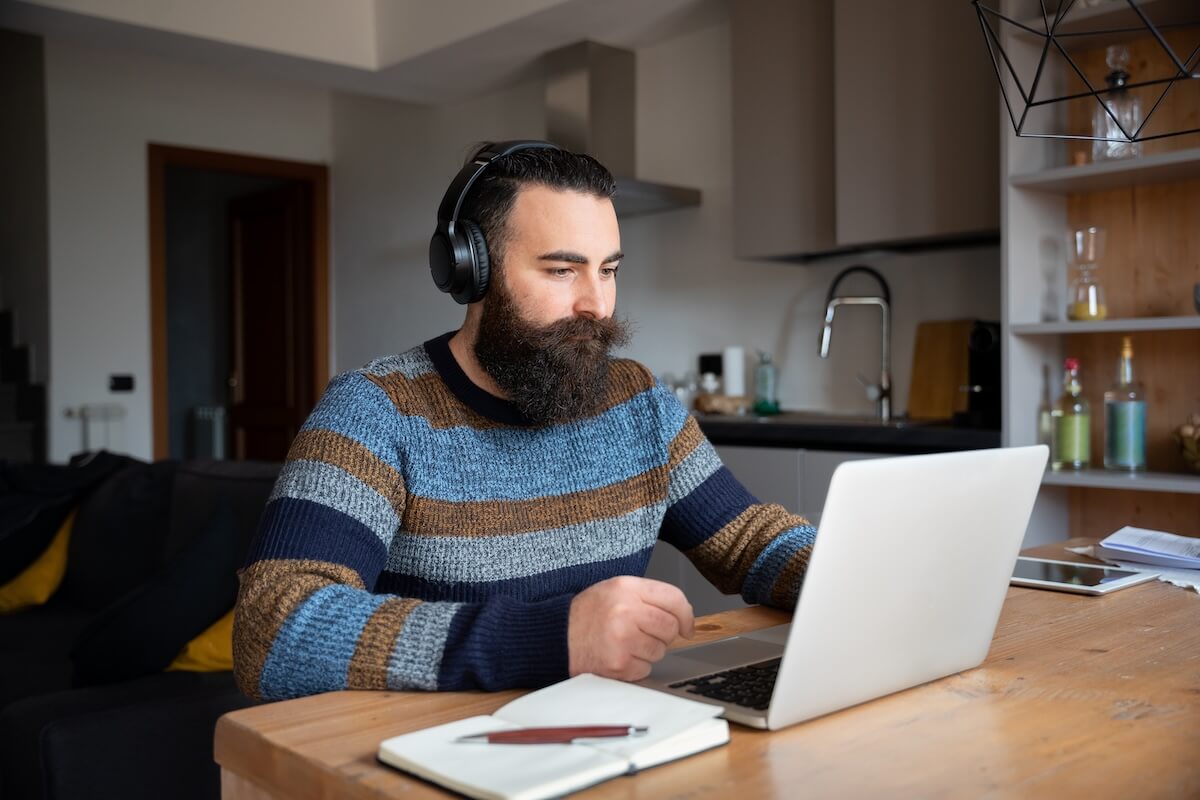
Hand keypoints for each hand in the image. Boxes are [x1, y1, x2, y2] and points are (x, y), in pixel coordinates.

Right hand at [567, 576, 694, 680]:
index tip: (686, 626)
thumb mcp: (615, 590)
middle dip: (664, 635)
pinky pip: (645, 669)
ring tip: (626, 643)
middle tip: (646, 634)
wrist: (556, 636)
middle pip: (670, 627)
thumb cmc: (588, 614)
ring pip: (660, 651)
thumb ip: (648, 597)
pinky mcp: (618, 664)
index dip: (686, 615)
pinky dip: (636, 666)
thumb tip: (684, 616)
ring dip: (648, 651)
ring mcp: (622, 639)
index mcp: (626, 587)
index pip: (673, 598)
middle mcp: (625, 611)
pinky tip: (618, 655)